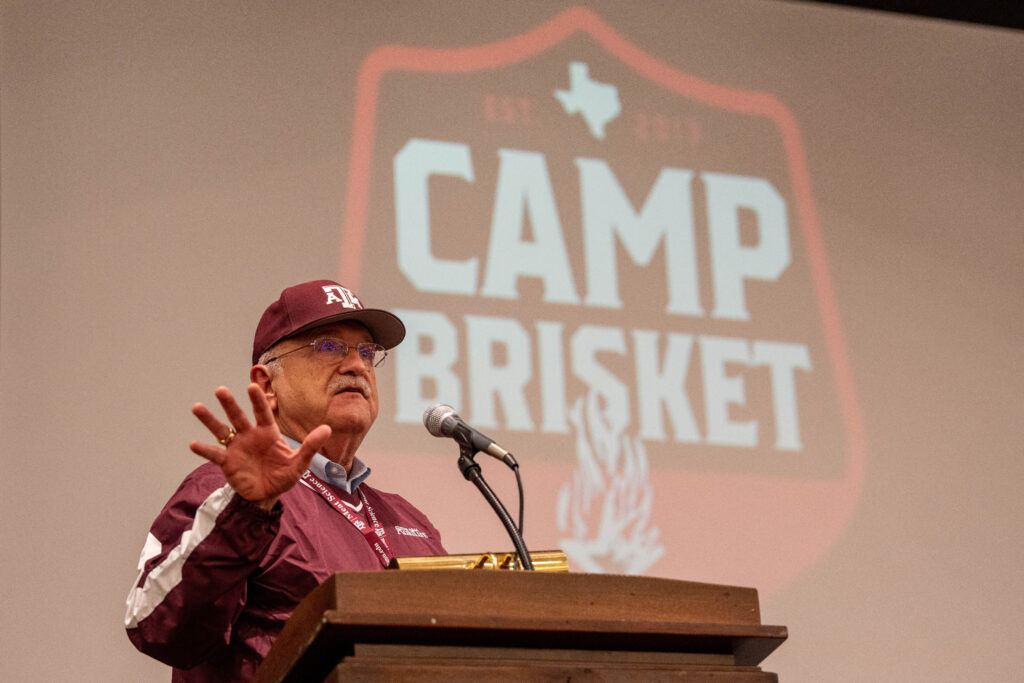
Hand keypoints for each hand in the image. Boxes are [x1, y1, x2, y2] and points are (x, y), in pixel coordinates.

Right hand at [190, 384, 330, 509]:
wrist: (267, 496)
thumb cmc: (283, 476)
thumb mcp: (299, 463)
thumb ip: (310, 445)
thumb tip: (327, 428)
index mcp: (267, 433)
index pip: (262, 413)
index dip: (257, 400)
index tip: (251, 386)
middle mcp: (249, 436)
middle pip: (238, 417)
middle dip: (229, 404)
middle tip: (220, 390)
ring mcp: (236, 448)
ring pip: (221, 431)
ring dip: (209, 420)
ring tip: (197, 407)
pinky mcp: (227, 462)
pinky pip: (214, 454)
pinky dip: (204, 450)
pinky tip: (193, 443)